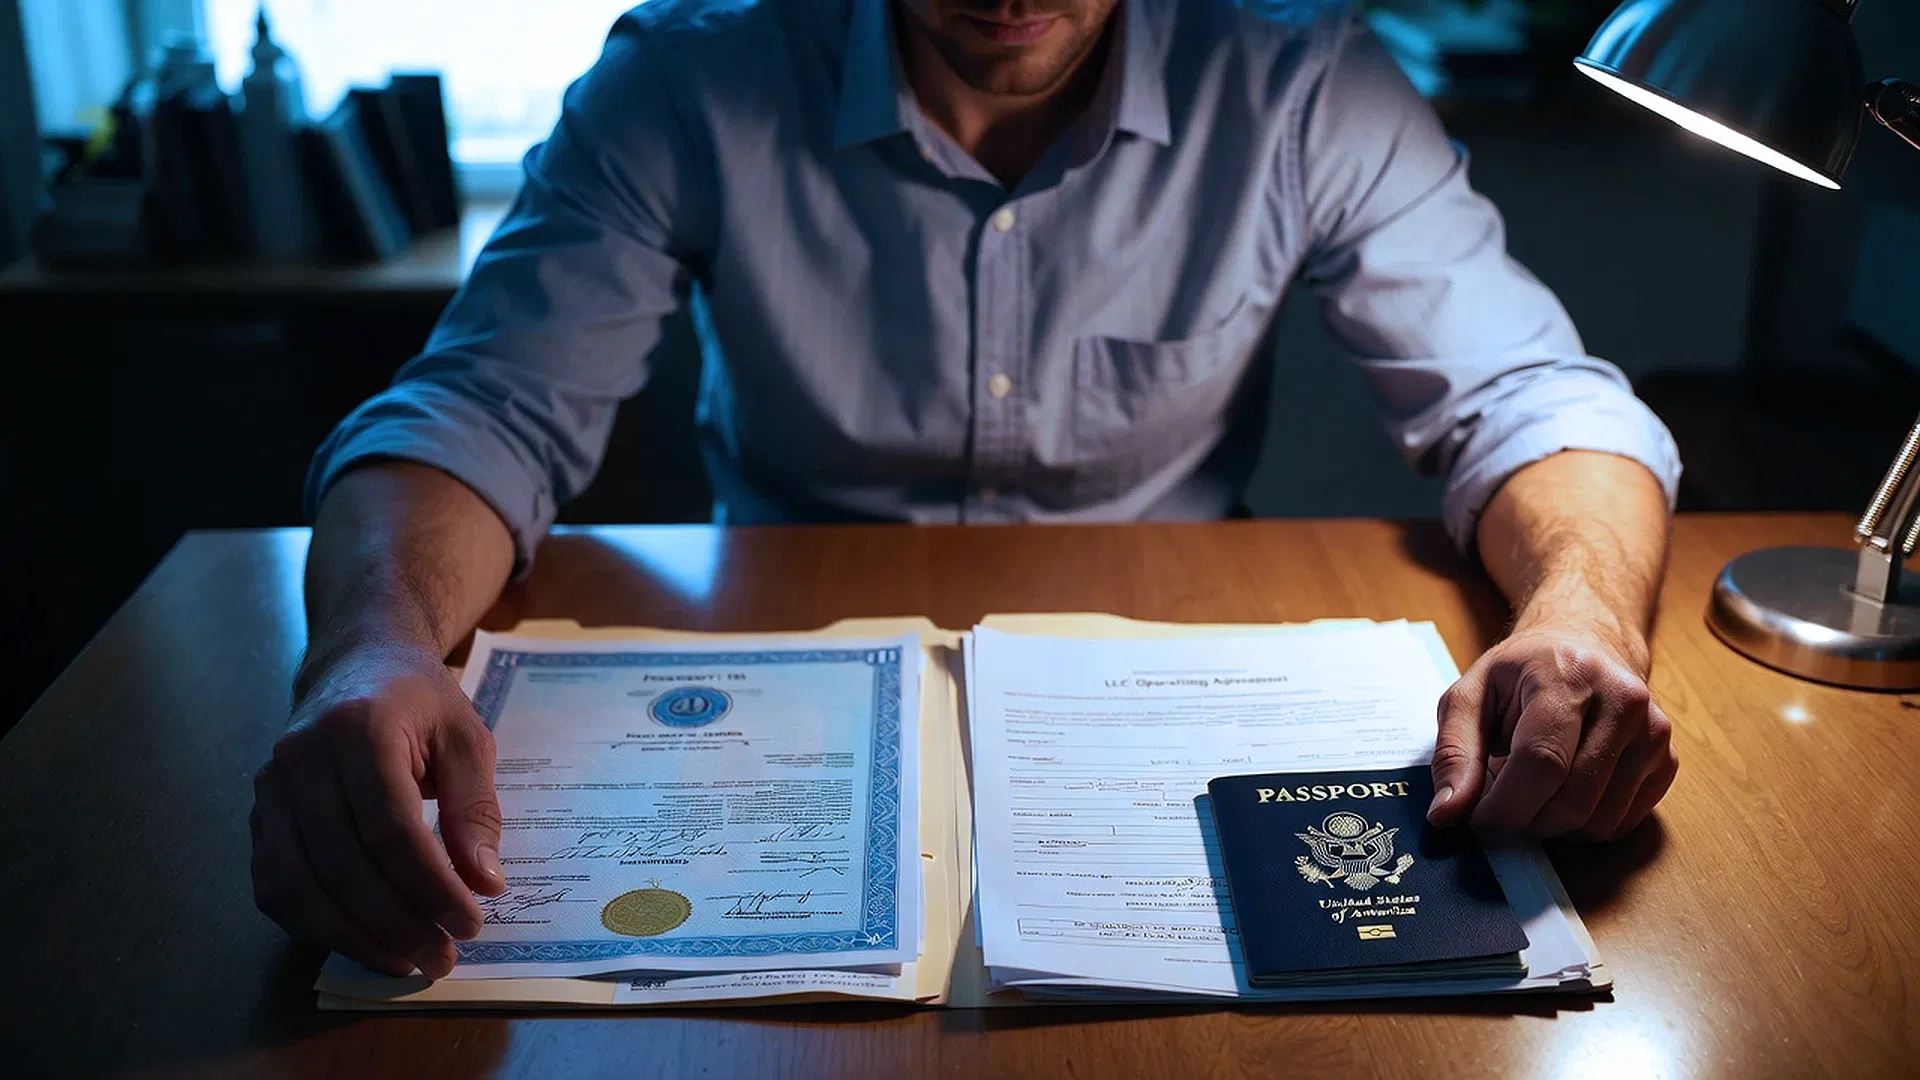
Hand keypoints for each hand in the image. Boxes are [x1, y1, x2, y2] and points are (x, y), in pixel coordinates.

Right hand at [251, 641, 505, 976]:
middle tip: (442, 957)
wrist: (356, 663)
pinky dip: (315, 924)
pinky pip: (274, 885)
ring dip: (352, 936)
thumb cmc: (419, 700)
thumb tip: (484, 884)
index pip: (390, 829)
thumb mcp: (466, 738)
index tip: (470, 923)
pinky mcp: (257, 815)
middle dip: (396, 924)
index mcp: (359, 731)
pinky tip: (363, 941)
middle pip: (342, 865)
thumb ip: (475, 809)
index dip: (430, 886)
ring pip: (297, 885)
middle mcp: (301, 760)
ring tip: (406, 961)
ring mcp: (269, 789)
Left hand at [1426, 626, 1676, 840]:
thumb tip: (1446, 814)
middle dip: (1525, 823)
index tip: (1477, 822)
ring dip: (1553, 828)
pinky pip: (1621, 823)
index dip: (1505, 807)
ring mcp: (1654, 733)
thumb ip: (1453, 753)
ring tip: (1530, 794)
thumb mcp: (1470, 695)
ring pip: (1599, 822)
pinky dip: (1584, 826)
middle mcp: (1623, 701)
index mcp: (1569, 676)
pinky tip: (1564, 794)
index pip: (1543, 762)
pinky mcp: (1667, 760)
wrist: (1585, 644)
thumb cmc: (1522, 673)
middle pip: (1572, 801)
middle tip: (1499, 812)